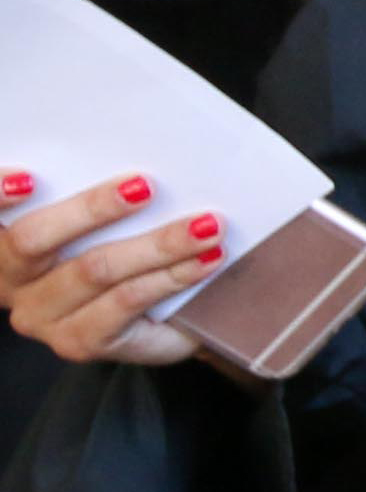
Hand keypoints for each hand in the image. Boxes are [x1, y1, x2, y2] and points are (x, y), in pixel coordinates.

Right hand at [2, 174, 222, 368]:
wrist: (167, 313)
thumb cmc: (130, 242)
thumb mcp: (110, 213)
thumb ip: (101, 187)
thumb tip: (134, 161)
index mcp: (5, 240)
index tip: (29, 177)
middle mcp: (11, 281)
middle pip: (34, 239)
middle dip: (90, 208)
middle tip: (144, 185)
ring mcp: (42, 317)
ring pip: (94, 269)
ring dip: (157, 243)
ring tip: (206, 225)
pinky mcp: (78, 342)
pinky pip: (127, 301)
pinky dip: (172, 275)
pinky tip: (207, 258)